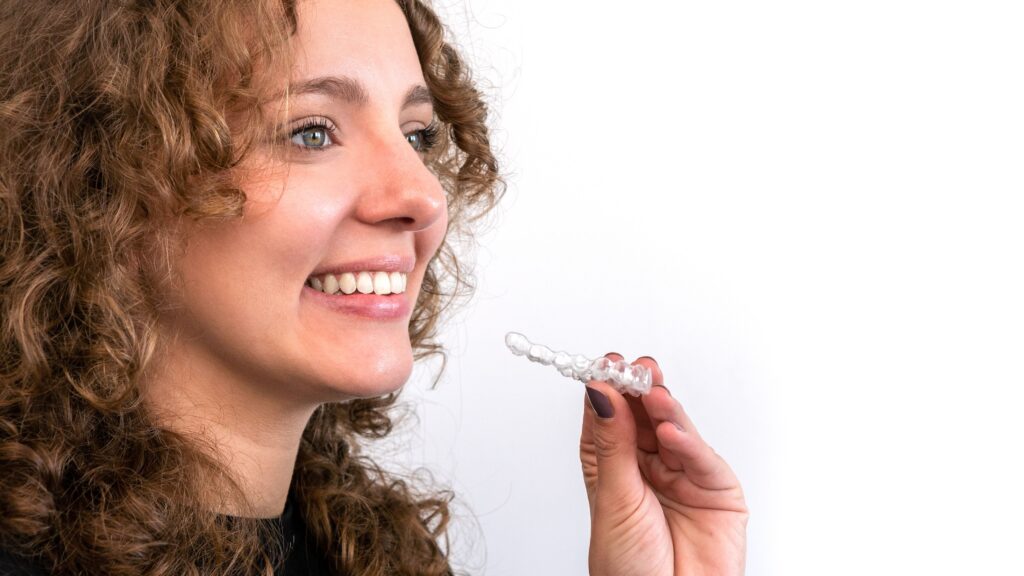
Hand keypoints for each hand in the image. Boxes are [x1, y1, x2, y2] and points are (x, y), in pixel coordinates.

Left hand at [580, 355, 747, 575]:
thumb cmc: (628, 568)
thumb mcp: (612, 499)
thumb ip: (612, 444)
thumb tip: (599, 393)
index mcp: (614, 465)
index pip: (610, 416)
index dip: (607, 389)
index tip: (604, 365)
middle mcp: (649, 466)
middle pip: (645, 416)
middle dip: (639, 389)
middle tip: (633, 368)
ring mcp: (684, 475)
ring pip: (675, 429)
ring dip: (663, 408)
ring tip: (651, 390)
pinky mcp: (717, 489)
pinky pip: (702, 460)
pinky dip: (687, 444)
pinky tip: (670, 432)